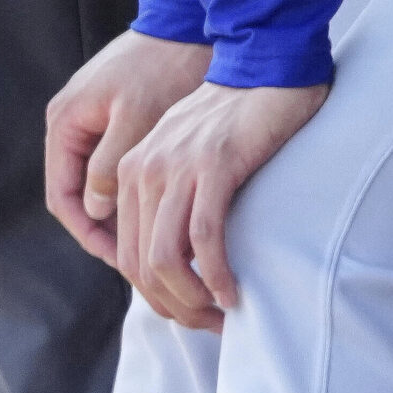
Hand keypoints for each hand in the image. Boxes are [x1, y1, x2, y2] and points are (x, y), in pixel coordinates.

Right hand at [45, 31, 211, 270]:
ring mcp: (90, 120)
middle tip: (135, 260)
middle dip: (102, 230)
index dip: (87, 233)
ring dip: (116, 212)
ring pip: (94, 183)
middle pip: (75, 194)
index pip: (62, 197)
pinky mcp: (113, 117)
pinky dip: (128, 190)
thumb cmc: (162, 66)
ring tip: (147, 241)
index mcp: (65, 122)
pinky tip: (155, 208)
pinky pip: (110, 165)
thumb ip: (109, 166)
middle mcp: (70, 123)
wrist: (185, 23)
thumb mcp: (135, 119)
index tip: (117, 259)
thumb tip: (95, 210)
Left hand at [117, 80, 326, 329]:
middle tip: (205, 325)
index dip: (154, 296)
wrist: (266, 67)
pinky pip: (203, 239)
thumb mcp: (183, 153)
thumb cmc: (234, 116)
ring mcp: (176, 167)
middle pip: (140, 264)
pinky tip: (232, 292)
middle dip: (171, 306)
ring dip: (192, 300)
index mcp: (130, 170)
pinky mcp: (212, 166)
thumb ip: (167, 196)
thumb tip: (171, 258)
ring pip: (165, 259)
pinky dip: (216, 275)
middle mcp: (144, 169)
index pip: (126, 254)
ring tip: (218, 315)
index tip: (187, 312)